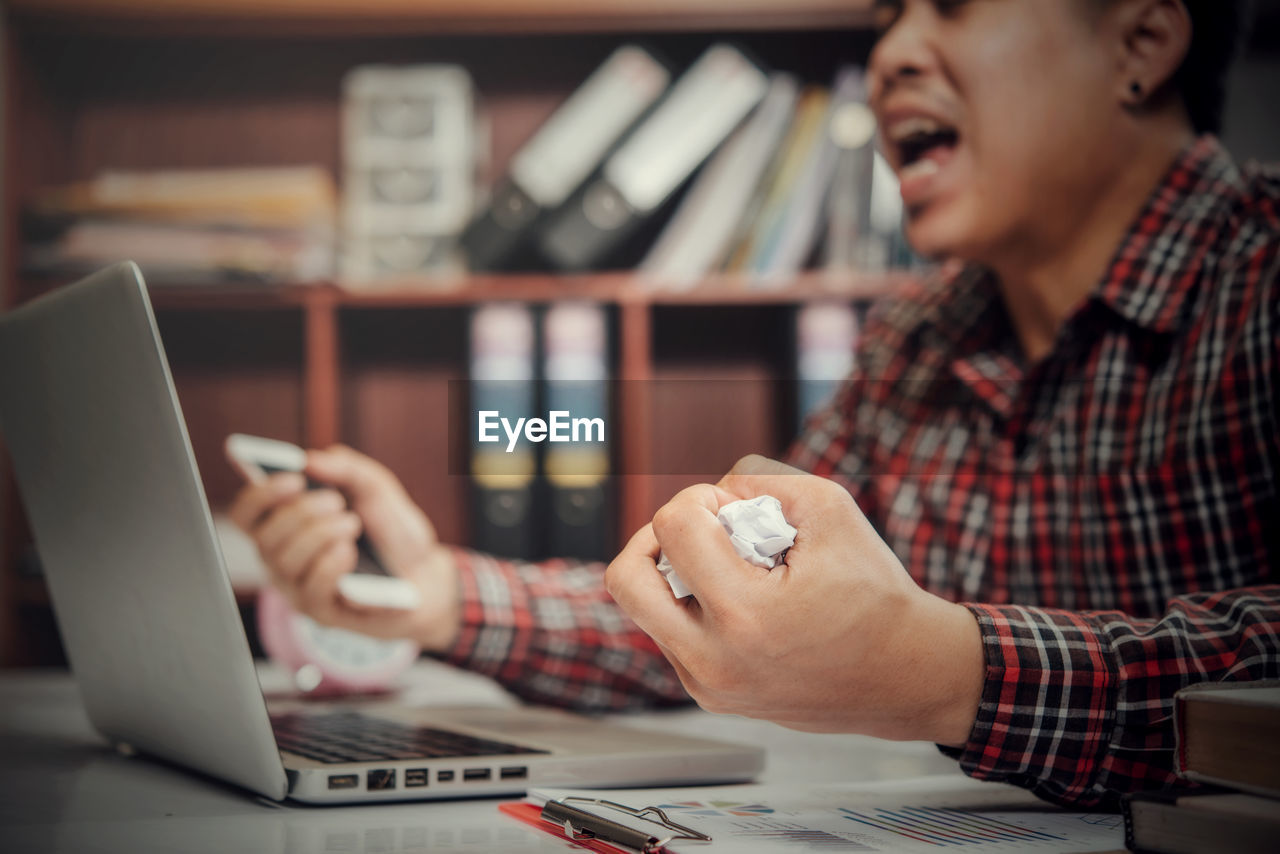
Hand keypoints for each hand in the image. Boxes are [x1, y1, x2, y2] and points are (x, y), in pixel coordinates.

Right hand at [227, 444, 460, 651]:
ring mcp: (299, 588)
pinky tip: (350, 552)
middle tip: (336, 501)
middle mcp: (283, 559)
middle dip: (300, 513)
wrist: (426, 571)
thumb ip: (346, 468)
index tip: (293, 478)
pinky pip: (311, 590)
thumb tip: (310, 459)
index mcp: (286, 526)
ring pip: (284, 562)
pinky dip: (330, 565)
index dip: (259, 495)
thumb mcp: (375, 487)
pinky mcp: (322, 613)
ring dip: (319, 535)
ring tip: (352, 523)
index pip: (246, 514)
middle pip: (264, 538)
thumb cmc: (391, 529)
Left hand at [605, 455, 983, 745]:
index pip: (672, 529)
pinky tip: (739, 598)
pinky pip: (670, 635)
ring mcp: (708, 684)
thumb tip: (713, 491)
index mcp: (746, 613)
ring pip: (644, 609)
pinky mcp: (710, 695)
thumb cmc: (875, 596)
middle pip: (626, 579)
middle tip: (694, 532)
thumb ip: (759, 482)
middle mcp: (716, 658)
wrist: (905, 676)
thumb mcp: (829, 509)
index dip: (696, 499)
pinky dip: (692, 605)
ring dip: (674, 573)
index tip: (729, 507)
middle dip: (652, 538)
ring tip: (725, 567)